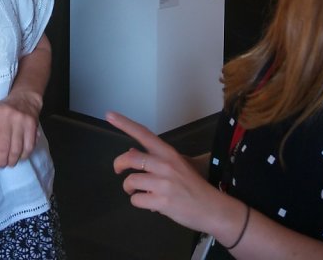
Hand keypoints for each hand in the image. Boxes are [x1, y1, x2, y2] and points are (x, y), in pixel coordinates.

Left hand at [0, 91, 41, 167]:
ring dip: (12, 160)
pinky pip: (28, 145)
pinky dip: (24, 155)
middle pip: (3, 146)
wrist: (24, 100)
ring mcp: (21, 120)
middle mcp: (7, 115)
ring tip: (8, 164)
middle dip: (1, 160)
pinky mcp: (32, 125)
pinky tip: (19, 158)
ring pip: (16, 148)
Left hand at [107, 111, 226, 234]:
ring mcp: (164, 183)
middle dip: (118, 164)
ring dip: (129, 188)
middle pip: (131, 158)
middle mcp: (165, 165)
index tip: (109, 115)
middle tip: (118, 170)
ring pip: (131, 181)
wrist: (212, 208)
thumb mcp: (177, 165)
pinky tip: (148, 203)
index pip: (144, 134)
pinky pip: (136, 200)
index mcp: (169, 153)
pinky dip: (138, 202)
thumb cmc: (194, 186)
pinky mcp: (162, 201)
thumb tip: (131, 151)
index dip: (125, 124)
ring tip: (137, 192)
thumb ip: (155, 158)